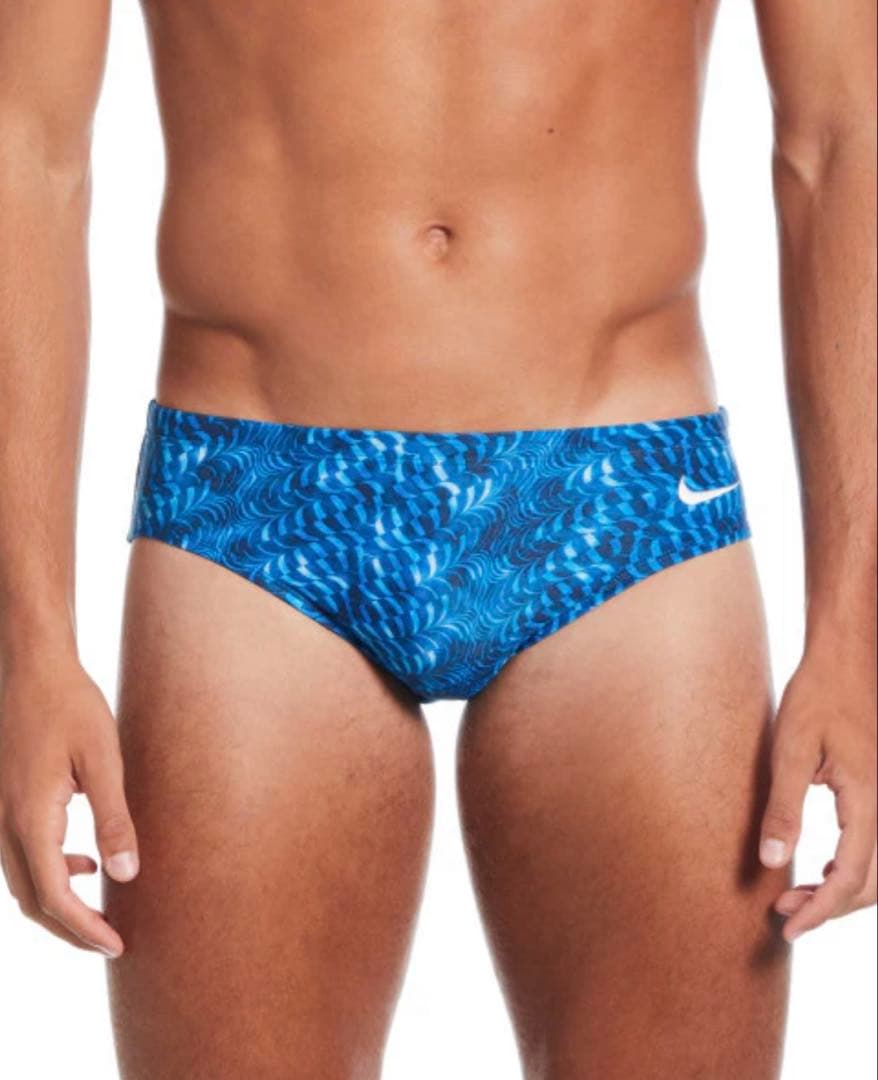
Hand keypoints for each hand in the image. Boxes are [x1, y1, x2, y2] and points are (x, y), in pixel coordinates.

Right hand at [0, 653, 138, 957]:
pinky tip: (85, 863)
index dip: (85, 928)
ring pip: (23, 882)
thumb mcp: (104, 759)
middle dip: (70, 929)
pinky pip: (21, 858)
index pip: (55, 896)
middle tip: (110, 942)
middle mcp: (5, 824)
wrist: (32, 668)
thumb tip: (127, 875)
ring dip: (59, 904)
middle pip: (32, 901)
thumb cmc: (72, 706)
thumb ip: (114, 819)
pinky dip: (50, 874)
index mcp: (30, 819)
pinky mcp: (5, 803)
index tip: (117, 945)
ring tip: (102, 912)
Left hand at [760, 648, 876, 941]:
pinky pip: (873, 845)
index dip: (820, 909)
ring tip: (792, 893)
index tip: (787, 928)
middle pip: (870, 882)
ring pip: (875, 867)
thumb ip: (783, 807)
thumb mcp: (788, 750)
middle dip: (827, 905)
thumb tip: (773, 861)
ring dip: (837, 888)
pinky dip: (849, 867)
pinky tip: (818, 866)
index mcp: (867, 800)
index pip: (850, 876)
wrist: (845, 660)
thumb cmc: (816, 697)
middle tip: (782, 913)